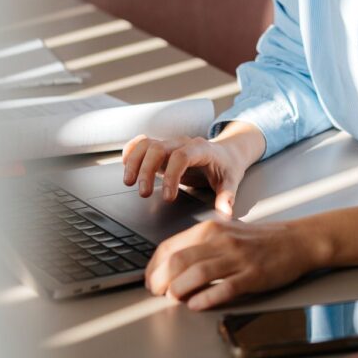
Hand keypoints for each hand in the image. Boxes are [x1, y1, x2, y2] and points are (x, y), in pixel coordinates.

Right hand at [121, 133, 248, 214]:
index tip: (168, 197)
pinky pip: (143, 143)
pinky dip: (132, 151)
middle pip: (159, 148)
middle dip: (147, 170)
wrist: (227, 152)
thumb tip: (225, 215)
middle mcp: (183, 143)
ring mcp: (171, 144)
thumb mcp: (231, 182)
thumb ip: (227, 197)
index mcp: (202, 149)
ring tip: (129, 183)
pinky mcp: (163, 149)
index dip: (172, 175)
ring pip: (147, 144)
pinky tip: (125, 165)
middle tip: (143, 194)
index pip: (182, 156)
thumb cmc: (227, 167)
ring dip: (135, 161)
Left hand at [145, 215, 324, 308]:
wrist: (296, 240)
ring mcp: (238, 258)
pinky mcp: (253, 275)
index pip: (170, 247)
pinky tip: (197, 305)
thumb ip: (199, 246)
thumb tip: (169, 267)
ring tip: (173, 299)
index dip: (153, 267)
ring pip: (198, 273)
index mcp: (210, 230)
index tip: (149, 281)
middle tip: (157, 294)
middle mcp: (221, 241)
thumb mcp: (225, 234)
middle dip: (161, 281)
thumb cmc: (258, 240)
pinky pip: (225, 288)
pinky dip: (207, 298)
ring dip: (179, 290)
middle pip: (179, 261)